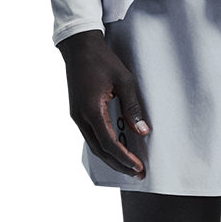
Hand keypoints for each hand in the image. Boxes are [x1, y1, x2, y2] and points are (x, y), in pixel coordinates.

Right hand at [57, 28, 149, 178]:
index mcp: (91, 110)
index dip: (124, 158)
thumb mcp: (125, 81)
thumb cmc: (101, 60)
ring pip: (94, 146)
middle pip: (100, 151)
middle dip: (119, 165)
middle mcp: (81, 117)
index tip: (138, 166)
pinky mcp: (79, 114)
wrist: (80, 47)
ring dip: (112, 159)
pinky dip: (104, 148)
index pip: (109, 143)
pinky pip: (91, 137)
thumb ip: (133, 107)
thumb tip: (142, 130)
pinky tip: (116, 151)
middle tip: (137, 174)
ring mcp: (78, 116)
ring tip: (129, 167)